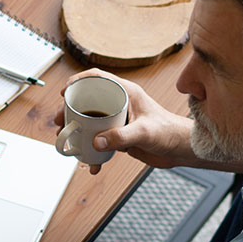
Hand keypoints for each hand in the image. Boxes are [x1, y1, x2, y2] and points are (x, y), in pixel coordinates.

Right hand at [55, 68, 196, 174]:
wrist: (181, 150)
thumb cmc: (170, 132)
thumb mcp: (144, 132)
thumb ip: (121, 137)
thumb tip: (97, 142)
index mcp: (126, 92)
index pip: (97, 78)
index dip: (78, 81)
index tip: (65, 92)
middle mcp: (121, 103)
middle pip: (89, 101)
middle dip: (71, 110)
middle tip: (61, 122)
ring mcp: (119, 120)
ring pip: (92, 121)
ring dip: (78, 131)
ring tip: (69, 141)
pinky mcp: (121, 136)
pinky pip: (101, 140)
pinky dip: (94, 151)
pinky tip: (93, 163)